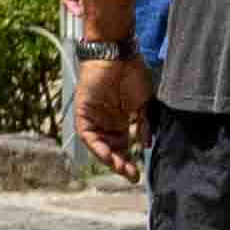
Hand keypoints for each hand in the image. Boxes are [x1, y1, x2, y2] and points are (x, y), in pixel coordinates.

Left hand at [75, 41, 152, 171]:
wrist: (117, 55)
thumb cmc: (132, 74)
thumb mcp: (144, 104)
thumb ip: (144, 124)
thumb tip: (145, 145)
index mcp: (121, 122)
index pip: (124, 148)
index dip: (131, 161)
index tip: (139, 174)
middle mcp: (107, 123)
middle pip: (112, 150)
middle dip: (121, 164)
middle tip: (131, 175)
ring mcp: (94, 119)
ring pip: (99, 146)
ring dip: (108, 159)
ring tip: (120, 168)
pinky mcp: (83, 114)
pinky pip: (88, 136)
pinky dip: (96, 147)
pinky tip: (107, 155)